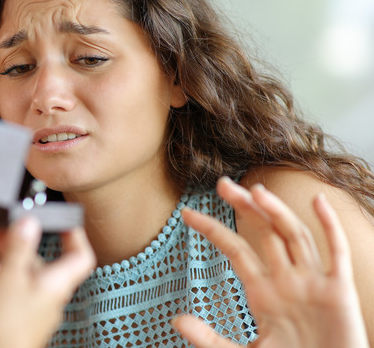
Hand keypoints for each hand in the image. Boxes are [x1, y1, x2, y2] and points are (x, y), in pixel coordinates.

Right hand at [0, 217, 94, 347]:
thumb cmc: (4, 331)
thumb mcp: (8, 278)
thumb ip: (19, 248)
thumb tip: (30, 223)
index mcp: (54, 286)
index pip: (79, 257)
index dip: (73, 236)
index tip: (61, 221)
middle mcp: (42, 299)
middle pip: (32, 265)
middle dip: (9, 246)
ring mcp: (23, 314)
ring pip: (7, 280)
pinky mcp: (3, 325)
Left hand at [172, 178, 368, 347]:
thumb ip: (209, 339)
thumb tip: (176, 321)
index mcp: (262, 293)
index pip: (234, 249)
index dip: (212, 229)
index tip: (186, 213)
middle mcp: (287, 281)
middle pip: (264, 232)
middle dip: (244, 207)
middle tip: (222, 183)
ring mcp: (313, 283)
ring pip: (294, 236)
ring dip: (277, 211)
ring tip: (256, 191)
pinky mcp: (340, 292)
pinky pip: (336, 253)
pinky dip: (330, 226)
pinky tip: (317, 202)